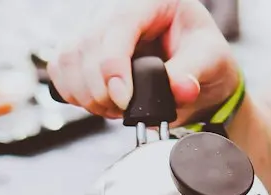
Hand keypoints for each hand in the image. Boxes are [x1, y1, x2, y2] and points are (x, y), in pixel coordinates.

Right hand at [48, 0, 240, 123]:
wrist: (194, 68)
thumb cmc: (202, 56)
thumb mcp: (210, 59)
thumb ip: (194, 72)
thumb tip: (180, 89)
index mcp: (149, 2)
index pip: (117, 27)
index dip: (113, 68)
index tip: (124, 100)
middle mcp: (116, 9)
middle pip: (85, 47)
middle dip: (100, 90)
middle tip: (125, 109)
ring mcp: (94, 27)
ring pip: (67, 60)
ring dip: (86, 95)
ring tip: (115, 107)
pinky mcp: (81, 48)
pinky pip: (59, 70)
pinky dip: (73, 94)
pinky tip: (99, 102)